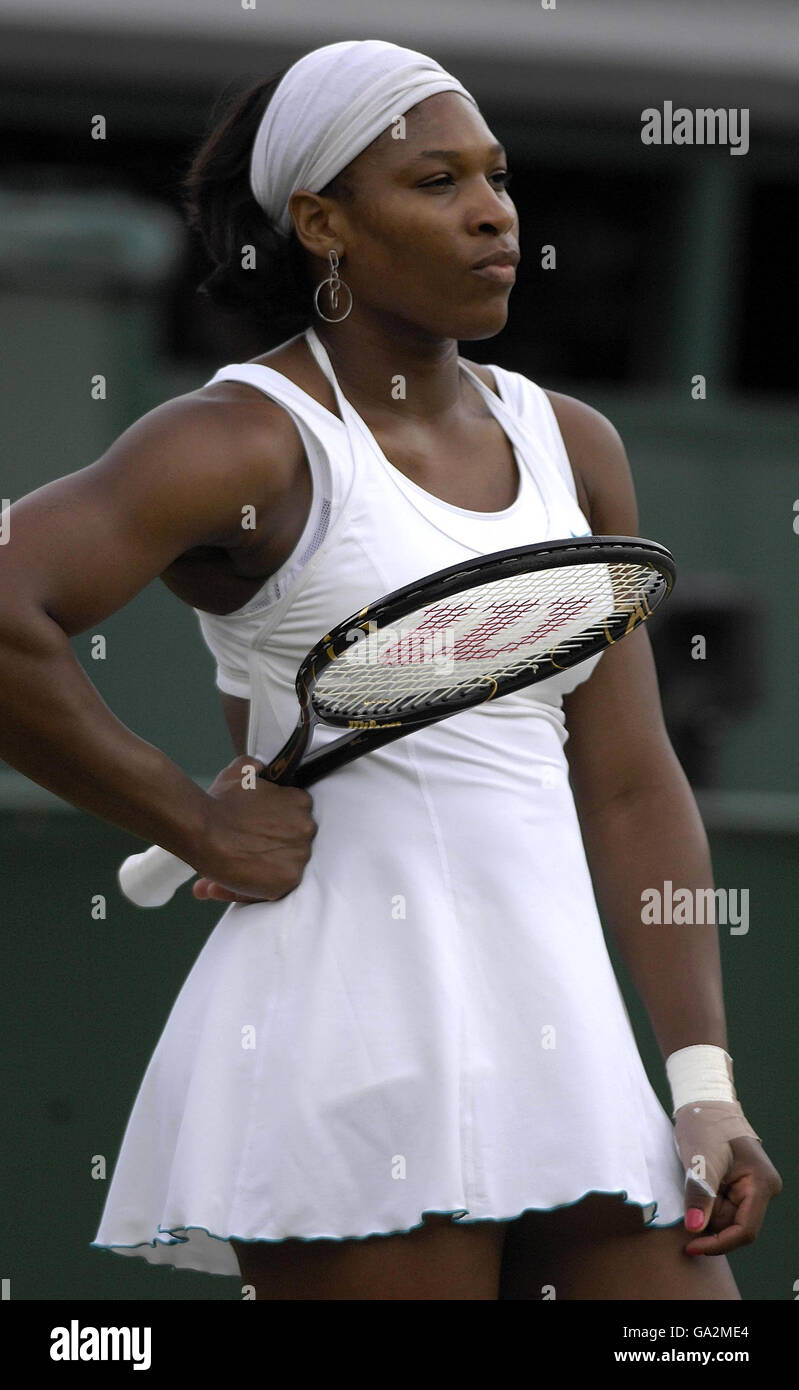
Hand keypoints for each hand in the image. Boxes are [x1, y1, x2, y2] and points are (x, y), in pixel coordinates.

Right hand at [192, 754, 316, 902]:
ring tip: (240, 864)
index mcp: (301, 802)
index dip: (276, 826)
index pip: (297, 817)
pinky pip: (276, 887)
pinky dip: (259, 887)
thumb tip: (260, 768)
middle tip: (246, 847)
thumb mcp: (240, 772)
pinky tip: (238, 879)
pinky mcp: (287, 880)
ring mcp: (299, 855)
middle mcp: (307, 828)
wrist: (202, 829)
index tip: (258, 830)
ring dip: (266, 867)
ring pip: (285, 866)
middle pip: (295, 842)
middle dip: (273, 846)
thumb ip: (256, 768)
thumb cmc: (219, 801)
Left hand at [674, 1101, 782, 1255]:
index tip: (691, 1246)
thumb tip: (695, 1228)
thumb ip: (699, 1195)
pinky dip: (705, 1203)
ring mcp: (751, 1189)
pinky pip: (720, 1207)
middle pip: (733, 1226)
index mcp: (761, 1185)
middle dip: (708, 1220)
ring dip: (705, 1210)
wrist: (702, 1101)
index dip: (718, 1244)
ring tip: (694, 1181)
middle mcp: (761, 1190)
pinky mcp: (738, 1186)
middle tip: (688, 1199)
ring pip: (725, 1218)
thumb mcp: (700, 1161)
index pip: (744, 1230)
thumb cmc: (705, 1124)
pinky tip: (697, 1185)